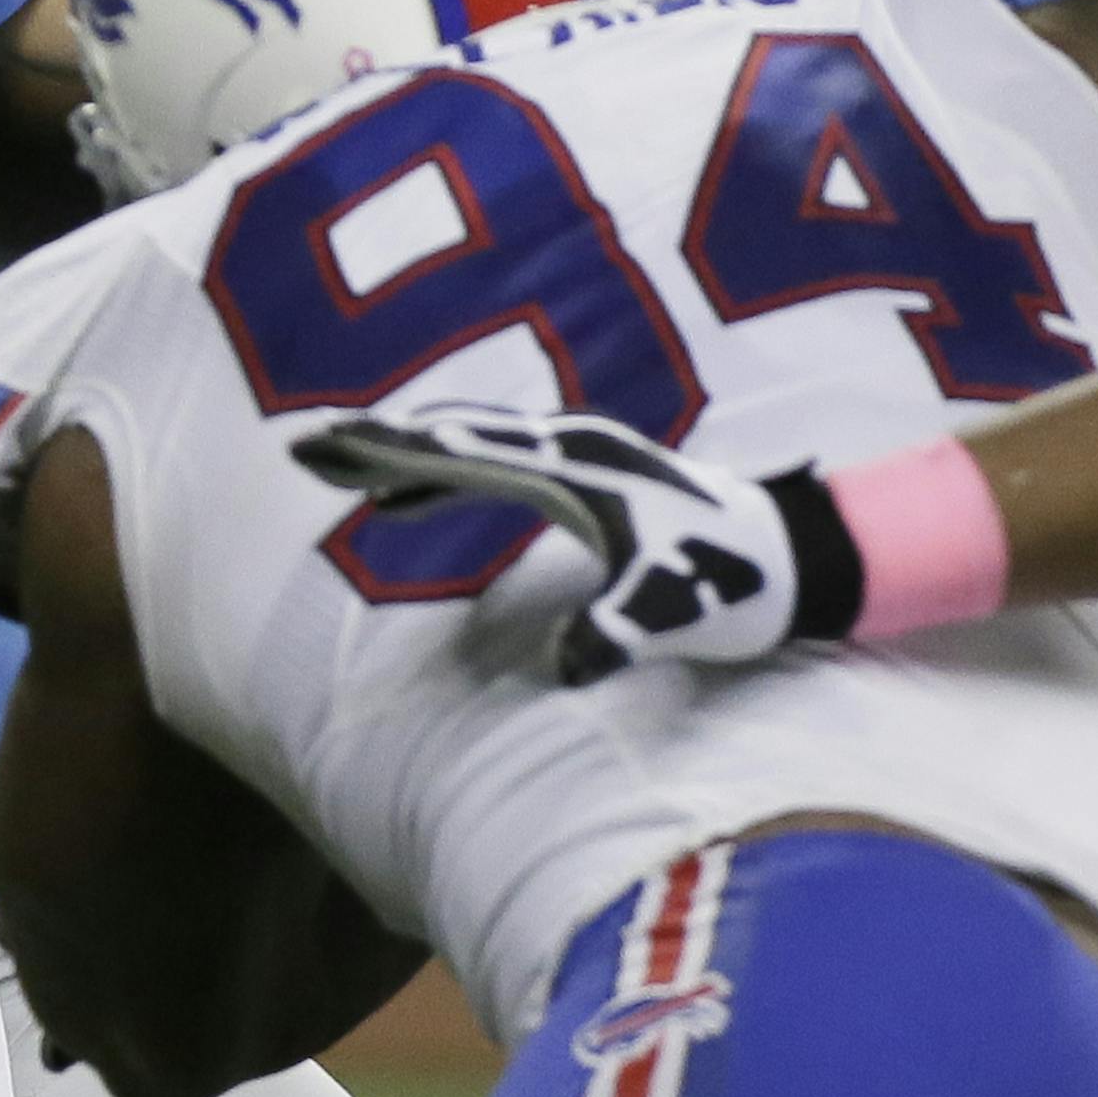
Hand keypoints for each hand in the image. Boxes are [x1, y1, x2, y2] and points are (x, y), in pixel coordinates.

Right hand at [293, 404, 828, 682]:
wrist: (796, 556)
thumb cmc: (736, 582)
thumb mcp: (677, 612)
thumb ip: (621, 630)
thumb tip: (569, 664)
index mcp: (576, 468)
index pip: (463, 451)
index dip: (389, 451)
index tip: (327, 443)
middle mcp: (573, 446)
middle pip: (453, 431)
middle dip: (374, 438)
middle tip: (300, 443)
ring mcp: (581, 457)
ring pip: (469, 443)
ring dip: (400, 453)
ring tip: (331, 464)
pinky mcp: (587, 479)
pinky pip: (491, 467)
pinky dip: (438, 476)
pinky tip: (402, 504)